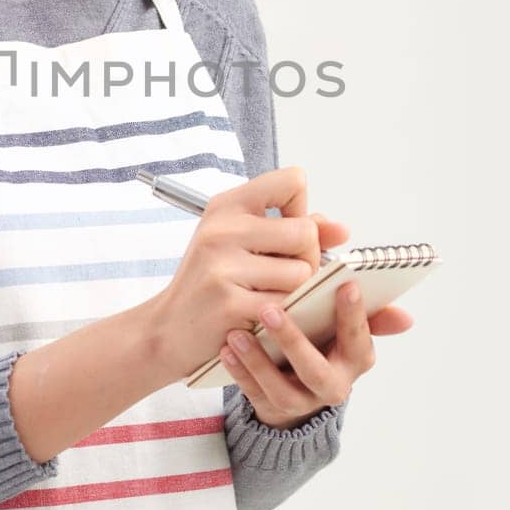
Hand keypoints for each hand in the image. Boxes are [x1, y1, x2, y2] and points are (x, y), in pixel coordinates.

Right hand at [145, 166, 353, 377]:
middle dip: (307, 259)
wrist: (167, 329)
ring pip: (302, 272)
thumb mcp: (244, 243)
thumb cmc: (212, 282)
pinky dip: (283, 316)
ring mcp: (223, 265)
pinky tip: (260, 317)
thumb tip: (342, 231)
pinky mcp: (228, 303)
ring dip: (294, 292)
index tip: (283, 233)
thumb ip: (295, 229)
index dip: (300, 210)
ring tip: (267, 297)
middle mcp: (222, 229)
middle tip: (281, 276)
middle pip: (305, 232)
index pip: (293, 181)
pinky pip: (286, 305)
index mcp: (227, 205)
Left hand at [218, 275, 414, 428]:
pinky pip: (255, 395)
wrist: (299, 380)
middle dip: (294, 341)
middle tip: (270, 310)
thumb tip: (406, 318)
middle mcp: (334, 385)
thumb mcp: (342, 321)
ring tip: (237, 334)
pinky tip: (227, 350)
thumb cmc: (322, 333)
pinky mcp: (273, 408)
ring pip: (282, 390)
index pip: (358, 339)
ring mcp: (303, 401)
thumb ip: (364, 309)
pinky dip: (240, 373)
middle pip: (316, 371)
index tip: (344, 285)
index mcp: (357, 358)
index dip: (354, 316)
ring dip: (259, 362)